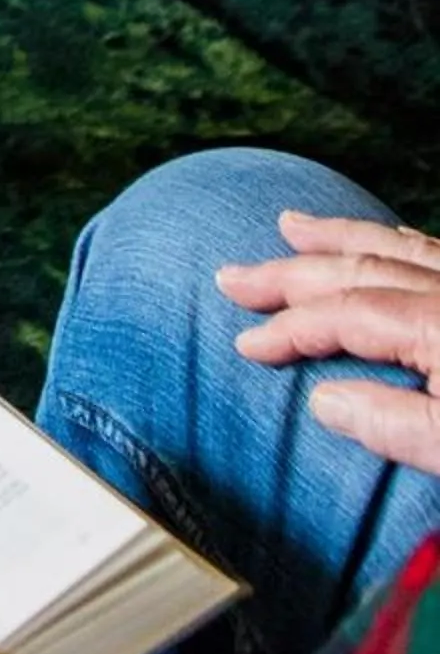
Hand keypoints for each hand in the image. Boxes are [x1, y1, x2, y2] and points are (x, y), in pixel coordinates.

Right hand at [217, 210, 439, 475]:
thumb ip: (395, 426)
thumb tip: (324, 403)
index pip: (348, 313)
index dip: (290, 328)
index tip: (247, 346)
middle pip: (361, 269)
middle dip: (290, 272)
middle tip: (234, 276)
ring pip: (400, 248)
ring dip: (339, 238)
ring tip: (292, 226)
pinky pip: (433, 252)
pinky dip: (393, 243)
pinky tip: (380, 244)